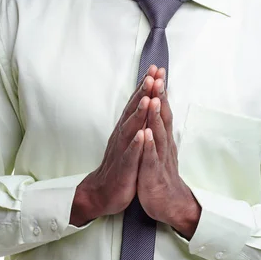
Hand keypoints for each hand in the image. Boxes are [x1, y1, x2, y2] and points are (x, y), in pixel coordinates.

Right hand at [70, 66, 157, 225]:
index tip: (156, 68)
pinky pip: (130, 155)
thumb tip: (147, 97)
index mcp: (127, 127)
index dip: (146, 85)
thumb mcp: (131, 137)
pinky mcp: (124, 168)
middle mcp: (123, 134)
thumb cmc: (121, 162)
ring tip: (148, 99)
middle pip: (134, 109)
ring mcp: (122, 150)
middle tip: (153, 74)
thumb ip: (138, 118)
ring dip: (139, 113)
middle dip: (144, 91)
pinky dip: (136, 145)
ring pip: (131, 128)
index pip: (137, 102)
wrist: (104, 191)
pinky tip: (142, 135)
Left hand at [137, 71, 201, 238]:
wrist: (170, 203)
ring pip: (158, 134)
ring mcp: (160, 158)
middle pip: (162, 116)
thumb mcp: (159, 147)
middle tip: (158, 76)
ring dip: (156, 116)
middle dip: (159, 96)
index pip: (161, 109)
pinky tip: (147, 135)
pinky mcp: (153, 174)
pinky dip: (149, 146)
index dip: (159, 90)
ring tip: (154, 98)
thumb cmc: (161, 173)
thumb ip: (159, 127)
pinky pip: (151, 158)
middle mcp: (164, 144)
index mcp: (162, 137)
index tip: (157, 70)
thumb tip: (156, 106)